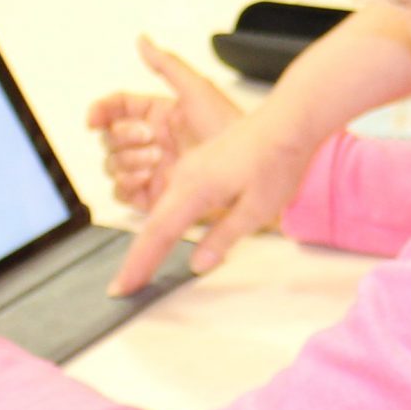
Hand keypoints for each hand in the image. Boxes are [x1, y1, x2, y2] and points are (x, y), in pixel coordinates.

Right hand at [87, 36, 247, 209]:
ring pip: (113, 165)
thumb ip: (166, 64)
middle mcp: (150, 141)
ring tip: (156, 158)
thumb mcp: (198, 90)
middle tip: (150, 137)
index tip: (95, 118)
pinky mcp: (153, 195)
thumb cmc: (229, 128)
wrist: (249, 168)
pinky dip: (128, 184)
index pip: (115, 109)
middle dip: (124, 137)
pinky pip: (123, 192)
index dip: (101, 112)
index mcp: (157, 114)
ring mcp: (151, 168)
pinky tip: (147, 176)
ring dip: (127, 160)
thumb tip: (142, 40)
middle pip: (110, 138)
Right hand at [107, 100, 317, 293]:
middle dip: (137, 257)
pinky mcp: (200, 166)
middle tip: (123, 287)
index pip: (158, 234)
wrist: (288, 121)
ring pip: (161, 210)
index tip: (123, 287)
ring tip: (138, 268)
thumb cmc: (278, 160)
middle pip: (153, 224)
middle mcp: (185, 177)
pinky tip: (164, 234)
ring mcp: (191, 169)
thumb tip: (197, 265)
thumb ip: (223, 238)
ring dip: (148, 240)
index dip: (140, 263)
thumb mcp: (256, 209)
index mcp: (195, 189)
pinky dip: (162, 221)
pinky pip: (172, 198)